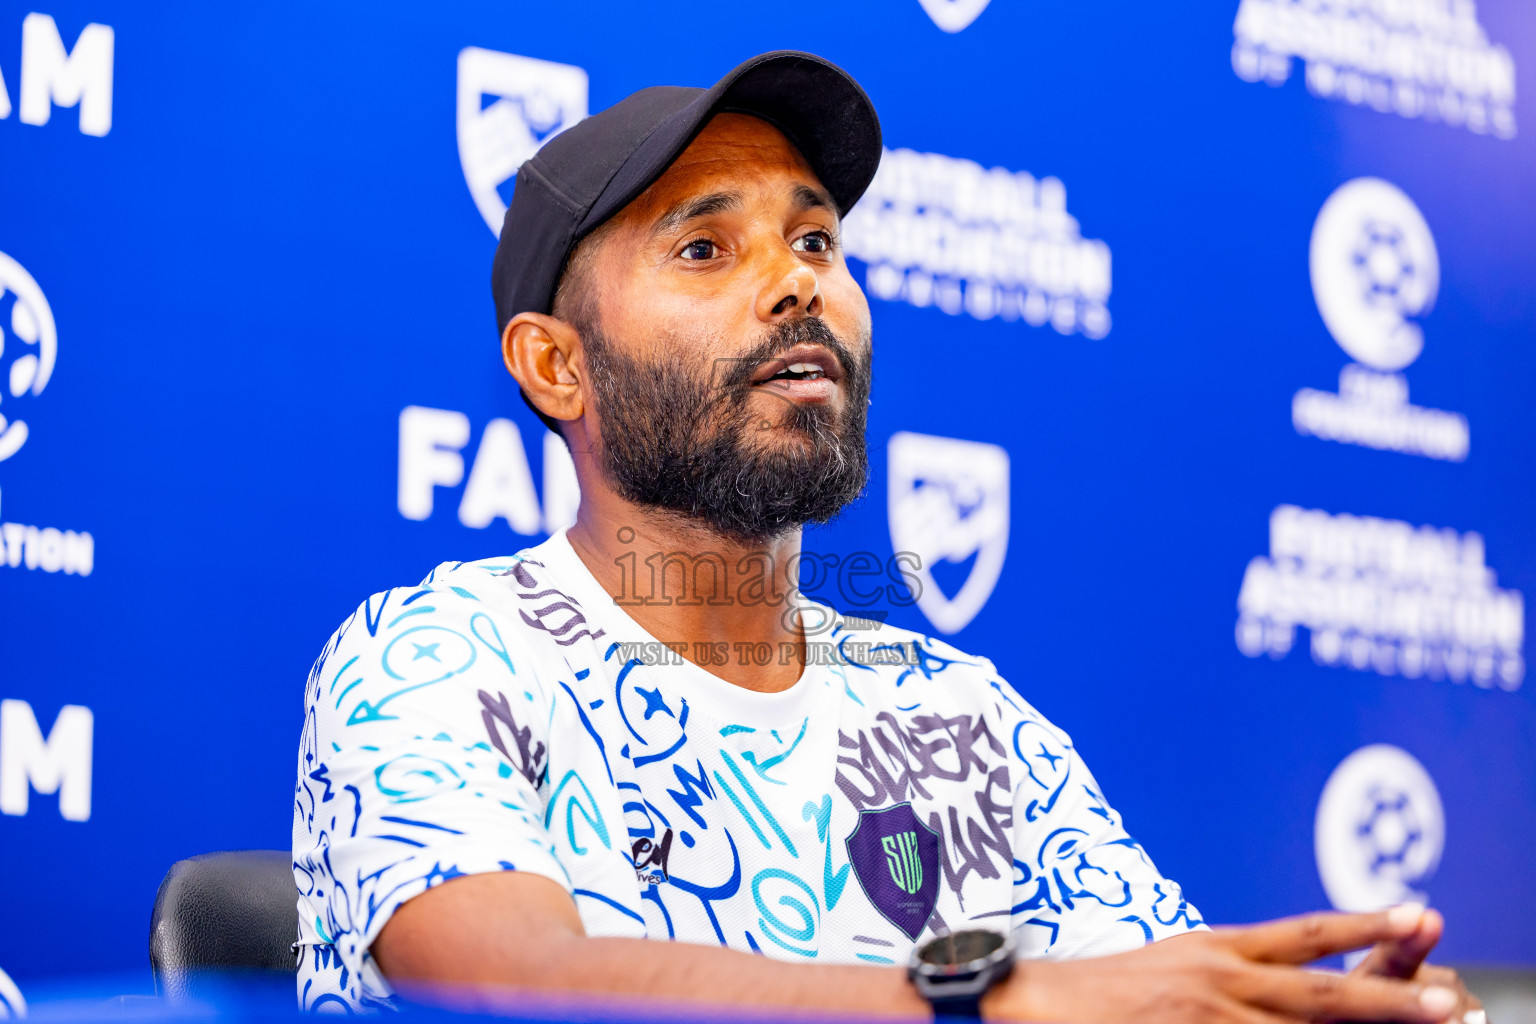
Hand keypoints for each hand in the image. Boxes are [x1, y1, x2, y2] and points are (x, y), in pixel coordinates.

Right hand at [983, 906, 1470, 1023]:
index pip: (1305, 935)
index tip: (1419, 916)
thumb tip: (1274, 989)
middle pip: (1323, 992)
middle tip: (1451, 1003)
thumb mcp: (1169, 968)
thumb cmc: (1096, 995)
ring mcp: (1206, 1019)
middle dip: (1392, 1001)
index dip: (1365, 927)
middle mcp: (1219, 980)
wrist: (1027, 1003)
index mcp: (1215, 950)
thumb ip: (1227, 978)